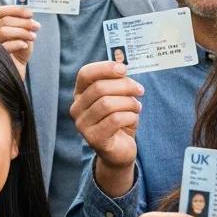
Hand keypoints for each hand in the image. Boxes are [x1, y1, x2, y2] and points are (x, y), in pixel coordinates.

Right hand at [0, 5, 38, 78]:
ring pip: (3, 31)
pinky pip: (5, 46)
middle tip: (37, 26)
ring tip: (33, 37)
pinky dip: (18, 43)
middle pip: (4, 20)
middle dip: (24, 22)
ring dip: (22, 32)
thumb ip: (25, 28)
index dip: (17, 10)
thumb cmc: (17, 56)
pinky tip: (25, 46)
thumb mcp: (23, 39)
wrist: (13, 75)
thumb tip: (31, 19)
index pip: (1, 12)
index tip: (31, 14)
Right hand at [69, 61, 143, 197]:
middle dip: (125, 86)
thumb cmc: (119, 120)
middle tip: (140, 90)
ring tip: (137, 107)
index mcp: (80, 94)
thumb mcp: (118, 98)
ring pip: (107, 104)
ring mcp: (82, 125)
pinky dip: (130, 117)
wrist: (119, 150)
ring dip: (129, 103)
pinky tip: (133, 119)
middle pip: (99, 88)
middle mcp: (76, 108)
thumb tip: (121, 66)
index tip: (124, 69)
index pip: (85, 74)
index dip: (105, 68)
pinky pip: (115, 120)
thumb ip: (117, 82)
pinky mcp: (94, 139)